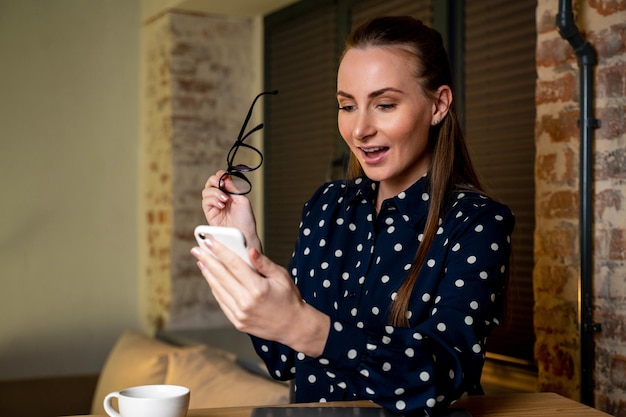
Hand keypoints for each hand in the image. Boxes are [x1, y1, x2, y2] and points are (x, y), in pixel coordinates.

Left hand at [191, 237, 329, 356]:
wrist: (294, 326)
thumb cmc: (290, 298)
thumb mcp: (281, 276)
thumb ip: (263, 263)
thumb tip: (250, 250)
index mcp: (258, 288)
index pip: (234, 265)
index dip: (220, 251)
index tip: (208, 241)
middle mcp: (246, 302)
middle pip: (221, 276)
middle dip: (207, 260)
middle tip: (196, 249)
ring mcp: (240, 314)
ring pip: (218, 290)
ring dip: (208, 274)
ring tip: (201, 262)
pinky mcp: (237, 322)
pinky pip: (222, 302)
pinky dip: (215, 289)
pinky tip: (212, 279)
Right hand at [202, 170, 260, 250]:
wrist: (243, 235)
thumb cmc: (246, 220)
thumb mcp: (242, 200)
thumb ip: (232, 188)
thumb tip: (224, 177)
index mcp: (230, 193)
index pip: (221, 179)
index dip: (221, 176)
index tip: (224, 176)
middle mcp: (221, 198)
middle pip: (211, 183)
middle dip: (214, 180)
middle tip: (221, 184)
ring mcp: (215, 205)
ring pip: (206, 191)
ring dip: (215, 192)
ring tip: (225, 200)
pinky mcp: (209, 213)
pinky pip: (205, 201)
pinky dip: (213, 200)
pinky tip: (221, 205)